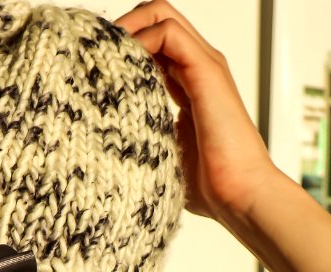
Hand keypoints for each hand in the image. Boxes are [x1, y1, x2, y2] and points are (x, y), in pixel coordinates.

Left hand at [114, 0, 283, 220]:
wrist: (239, 196)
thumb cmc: (207, 186)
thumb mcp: (164, 151)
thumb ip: (146, 134)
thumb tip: (111, 142)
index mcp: (189, 84)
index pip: (153, 42)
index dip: (121, 45)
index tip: (91, 66)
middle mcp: (198, 67)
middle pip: (156, 17)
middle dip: (121, 26)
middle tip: (93, 53)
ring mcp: (205, 65)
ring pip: (161, 15)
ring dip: (126, 28)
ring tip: (101, 55)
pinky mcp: (207, 71)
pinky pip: (168, 33)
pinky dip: (139, 38)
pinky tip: (119, 67)